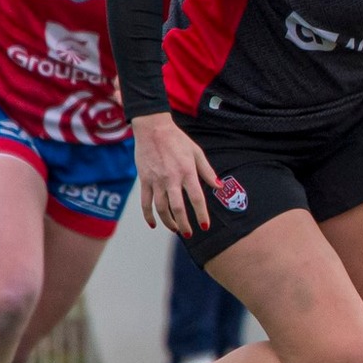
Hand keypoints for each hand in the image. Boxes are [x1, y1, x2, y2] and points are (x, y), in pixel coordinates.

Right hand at [132, 112, 218, 236]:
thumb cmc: (178, 140)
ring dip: (168, 222)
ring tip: (175, 229)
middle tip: (188, 234)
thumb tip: (219, 186)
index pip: (196, 198)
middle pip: (177, 207)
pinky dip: (148, 215)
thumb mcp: (197, 152)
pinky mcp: (144, 180)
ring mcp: (156, 180)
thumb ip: (207, 171)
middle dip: (183, 224)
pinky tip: (154, 224)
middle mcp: (171, 178)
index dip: (201, 214)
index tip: (205, 226)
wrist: (153, 129)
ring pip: (160, 208)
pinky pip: (145, 202)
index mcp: (187, 171)